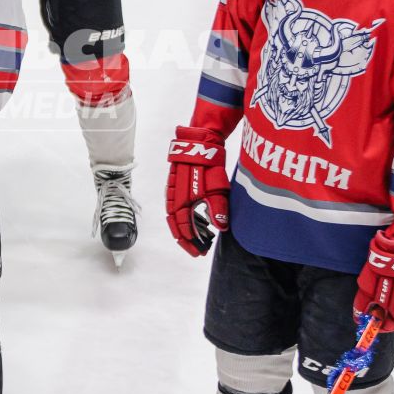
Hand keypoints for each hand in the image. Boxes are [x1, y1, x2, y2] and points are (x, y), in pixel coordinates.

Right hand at [165, 127, 229, 256]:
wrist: (199, 141)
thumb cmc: (209, 164)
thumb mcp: (217, 187)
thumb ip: (218, 208)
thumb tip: (221, 228)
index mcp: (182, 201)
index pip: (184, 228)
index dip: (191, 242)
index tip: (199, 252)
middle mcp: (173, 198)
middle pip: (175, 225)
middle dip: (185, 239)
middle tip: (196, 250)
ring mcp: (172, 191)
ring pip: (174, 216)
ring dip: (184, 229)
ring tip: (199, 237)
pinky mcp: (174, 185)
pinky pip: (175, 206)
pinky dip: (183, 217)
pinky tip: (195, 219)